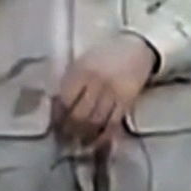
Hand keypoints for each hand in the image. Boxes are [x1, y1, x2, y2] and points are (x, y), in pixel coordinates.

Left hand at [53, 33, 158, 151]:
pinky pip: (113, 123)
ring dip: (86, 136)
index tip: (55, 125)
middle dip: (71, 130)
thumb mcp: (83, 62)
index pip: (66, 100)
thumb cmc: (104, 56)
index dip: (59, 116)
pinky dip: (104, 135)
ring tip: (80, 143)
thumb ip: (70, 83)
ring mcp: (113, 92)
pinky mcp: (127, 101)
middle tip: (67, 139)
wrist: (135, 47)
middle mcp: (96, 82)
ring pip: (95, 121)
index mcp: (81, 70)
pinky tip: (98, 141)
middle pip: (80, 114)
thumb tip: (57, 107)